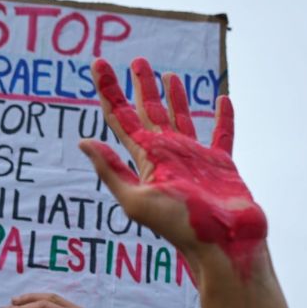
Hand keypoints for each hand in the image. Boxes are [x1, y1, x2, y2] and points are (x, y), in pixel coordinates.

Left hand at [80, 58, 296, 307]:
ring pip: (182, 118)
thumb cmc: (180, 225)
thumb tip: (84, 142)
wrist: (222, 245)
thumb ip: (112, 170)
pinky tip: (222, 100)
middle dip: (140, 87)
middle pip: (150, 112)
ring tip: (168, 74)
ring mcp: (195, 158)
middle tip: (135, 61)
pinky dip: (223, 118)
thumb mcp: (137, 198)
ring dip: (175, 96)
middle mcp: (168, 155)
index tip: (98, 64)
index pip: (121, 118)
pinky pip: (223, 134)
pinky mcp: (222, 165)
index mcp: (146, 159)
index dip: (109, 91)